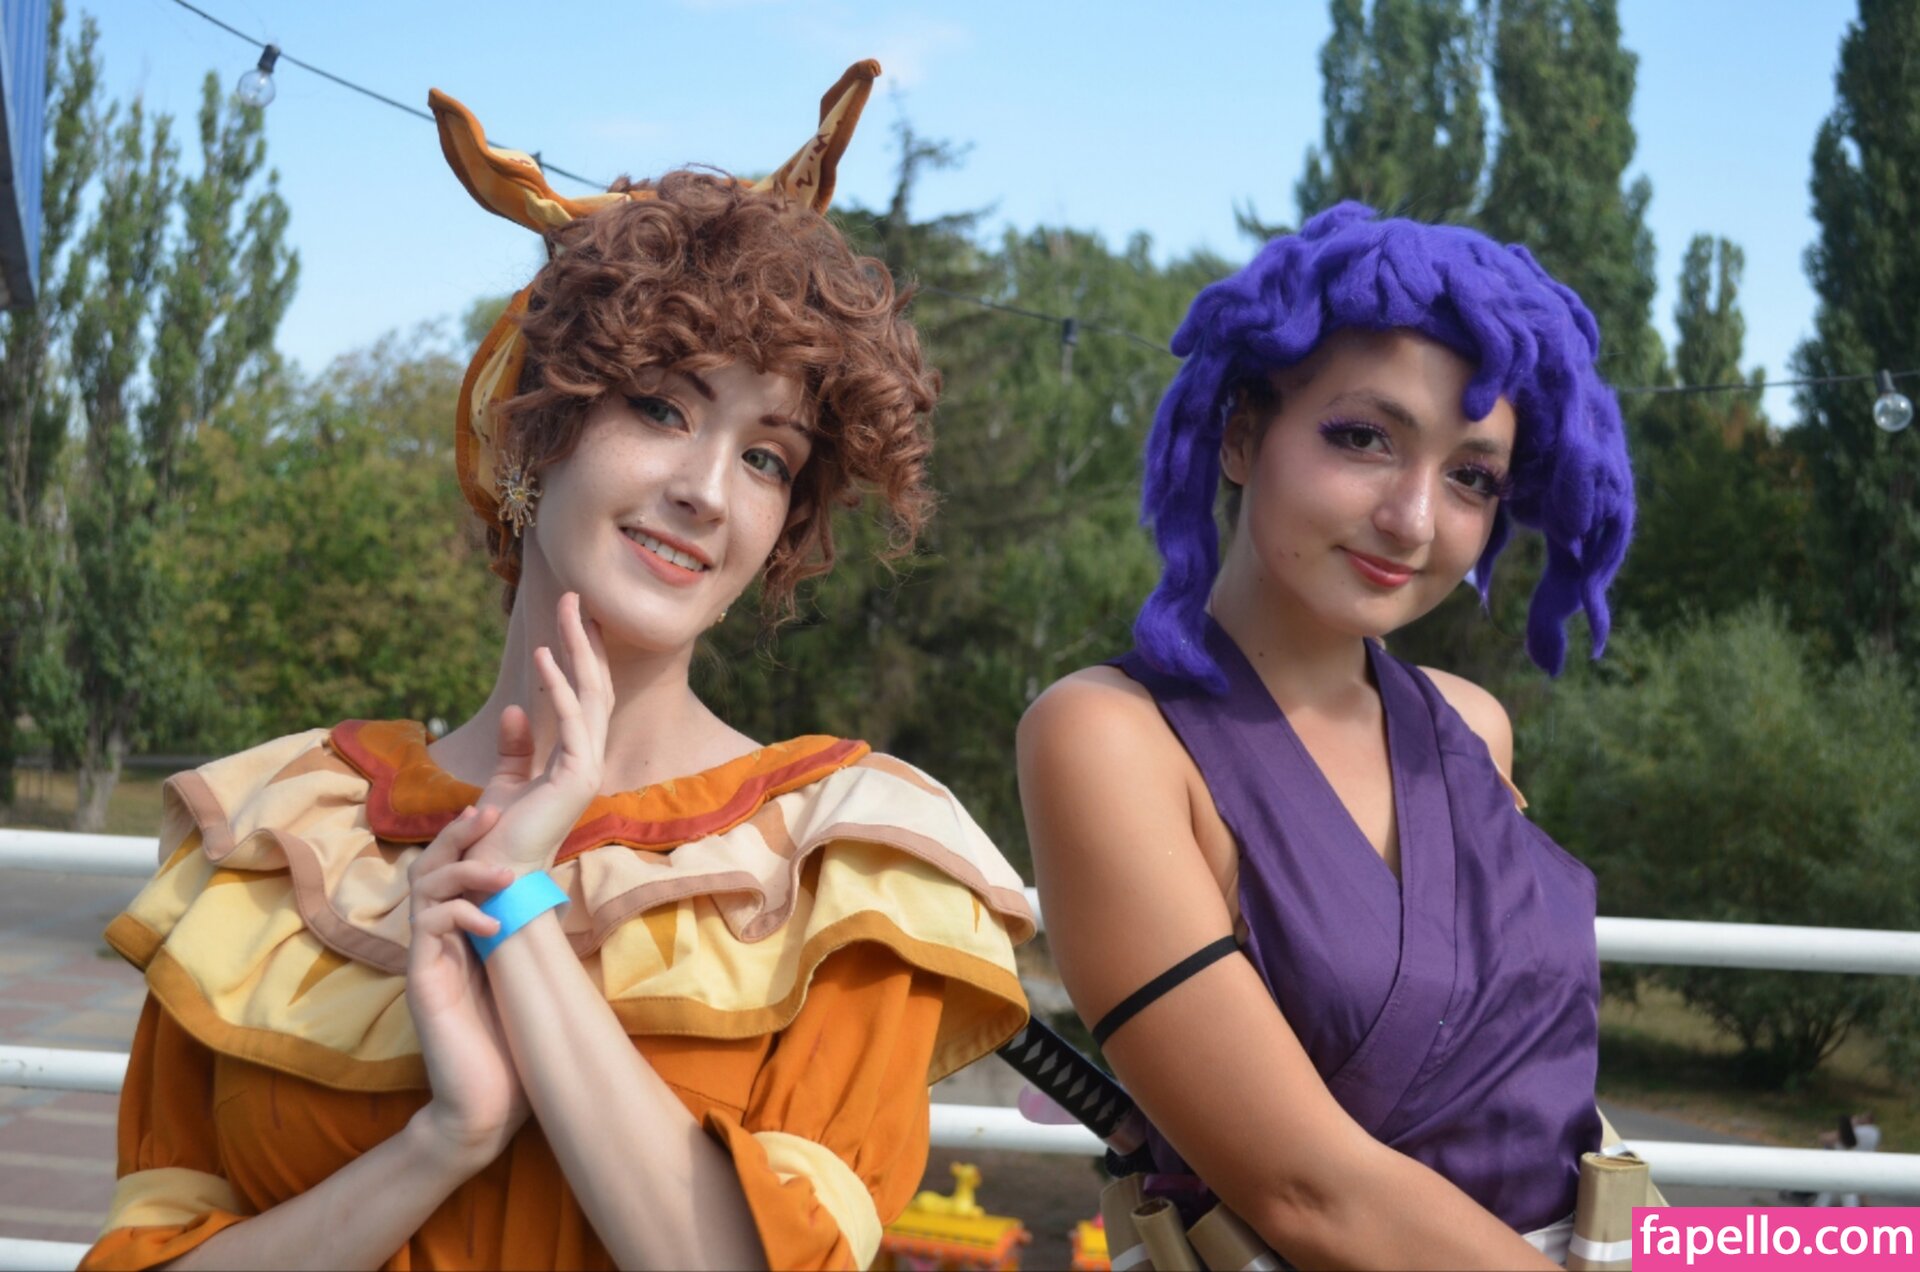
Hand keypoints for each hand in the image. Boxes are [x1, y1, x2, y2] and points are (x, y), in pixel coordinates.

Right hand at [405, 805, 529, 1168]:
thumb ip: (526, 940)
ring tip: (501, 871)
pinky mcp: (421, 983)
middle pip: (430, 868)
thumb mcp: (525, 979)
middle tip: (485, 812)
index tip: (498, 813)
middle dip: (456, 835)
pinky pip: (426, 930)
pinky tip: (490, 922)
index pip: (455, 872)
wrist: (486, 1107)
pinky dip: (458, 914)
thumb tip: (557, 903)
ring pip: (423, 890)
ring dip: (462, 869)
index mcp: (462, 936)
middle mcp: (438, 942)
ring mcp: (427, 961)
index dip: (470, 840)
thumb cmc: (511, 1046)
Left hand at [466, 592, 613, 875]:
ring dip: (579, 649)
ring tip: (567, 610)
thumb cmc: (500, 836)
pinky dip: (559, 686)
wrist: (497, 876)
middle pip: (596, 686)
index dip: (585, 656)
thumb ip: (516, 746)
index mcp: (577, 758)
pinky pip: (572, 720)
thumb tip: (518, 708)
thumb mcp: (506, 781)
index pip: (587, 697)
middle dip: (587, 640)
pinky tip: (545, 656)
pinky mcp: (577, 776)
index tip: (578, 619)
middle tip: (577, 598)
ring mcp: (588, 767)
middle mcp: (590, 758)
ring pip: (591, 694)